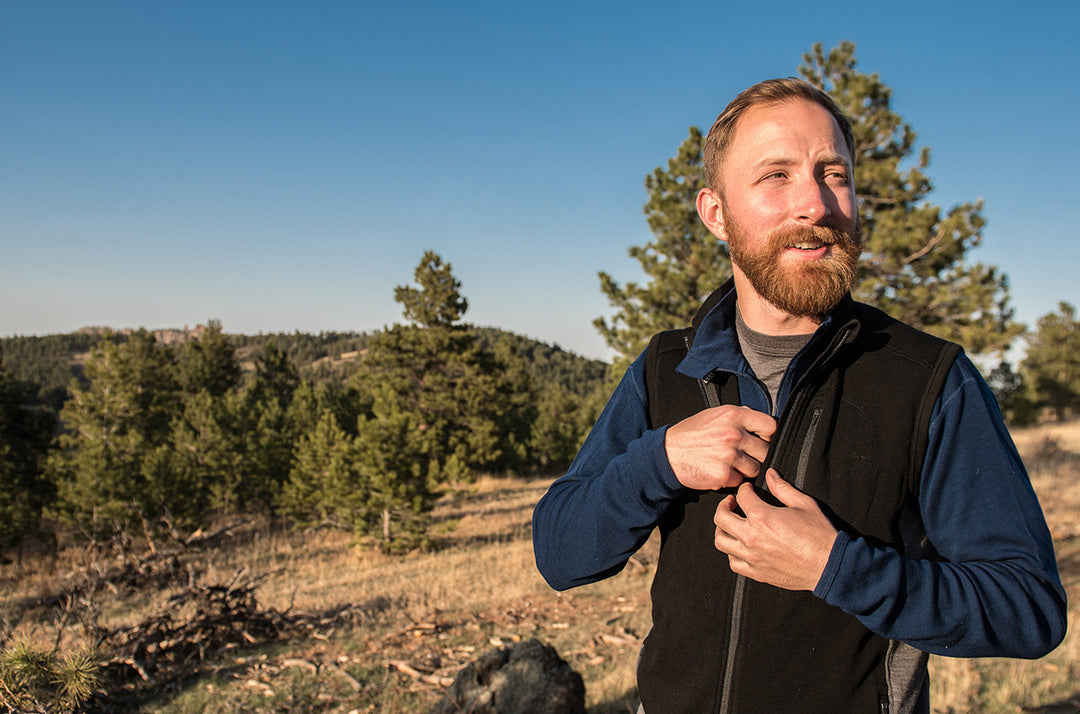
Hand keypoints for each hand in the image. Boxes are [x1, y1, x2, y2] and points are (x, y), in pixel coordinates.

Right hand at [664, 404, 775, 490]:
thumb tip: (758, 422)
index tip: (762, 440)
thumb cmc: (690, 434)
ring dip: (746, 470)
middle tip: (744, 456)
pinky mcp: (723, 474)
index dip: (769, 435)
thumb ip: (738, 416)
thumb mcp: (713, 415)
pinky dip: (732, 479)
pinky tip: (720, 471)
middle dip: (757, 455)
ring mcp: (729, 455)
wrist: (667, 454)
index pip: (770, 426)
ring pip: (755, 469)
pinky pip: (740, 481)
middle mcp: (733, 434)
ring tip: (730, 464)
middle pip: (766, 451)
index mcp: (733, 415)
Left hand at [712, 469, 837, 590]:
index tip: (749, 489)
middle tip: (732, 503)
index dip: (744, 489)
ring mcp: (752, 557)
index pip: (742, 496)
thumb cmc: (820, 535)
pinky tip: (739, 546)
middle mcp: (751, 537)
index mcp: (762, 517)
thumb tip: (771, 475)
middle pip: (721, 518)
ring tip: (731, 524)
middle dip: (725, 506)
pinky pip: (733, 563)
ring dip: (723, 529)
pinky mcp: (757, 573)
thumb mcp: (804, 504)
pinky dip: (732, 553)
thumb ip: (783, 488)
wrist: (830, 566)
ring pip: (721, 541)